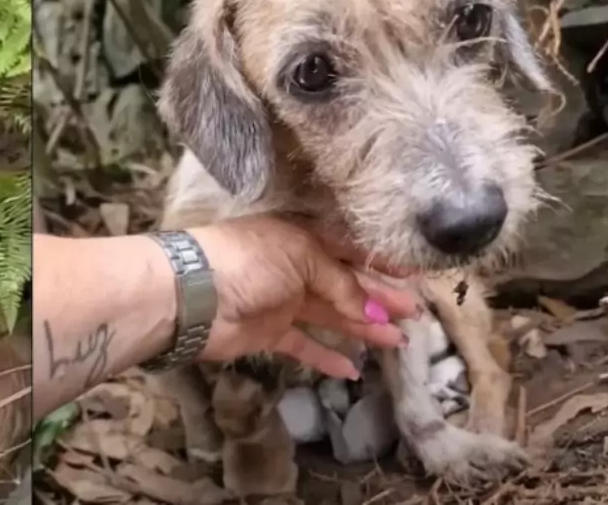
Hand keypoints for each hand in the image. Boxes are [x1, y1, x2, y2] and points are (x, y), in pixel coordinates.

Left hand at [186, 215, 418, 378]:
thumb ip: (340, 284)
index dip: (380, 263)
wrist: (192, 294)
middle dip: (380, 299)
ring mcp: (282, 301)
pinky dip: (327, 358)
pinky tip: (353, 370)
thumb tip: (373, 312)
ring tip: (399, 342)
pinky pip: (305, 346)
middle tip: (415, 315)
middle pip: (346, 285)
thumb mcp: (301, 257)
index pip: (350, 250)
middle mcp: (294, 268)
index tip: (413, 277)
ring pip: (332, 316)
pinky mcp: (269, 333)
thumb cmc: (246, 261)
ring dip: (364, 329)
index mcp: (302, 238)